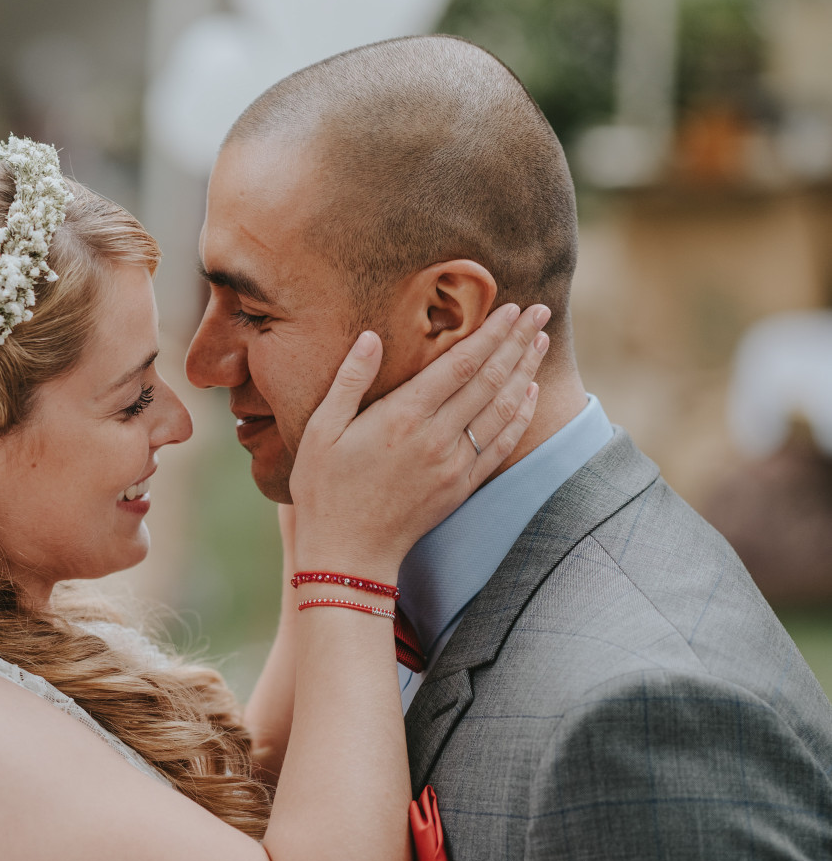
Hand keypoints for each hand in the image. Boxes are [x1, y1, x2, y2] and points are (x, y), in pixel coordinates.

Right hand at [288, 303, 549, 579]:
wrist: (348, 552)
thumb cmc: (324, 488)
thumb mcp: (322, 429)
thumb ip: (349, 380)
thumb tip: (371, 337)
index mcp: (402, 417)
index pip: (460, 364)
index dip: (489, 333)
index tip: (511, 309)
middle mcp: (436, 437)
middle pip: (489, 379)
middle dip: (517, 342)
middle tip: (539, 313)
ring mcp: (454, 464)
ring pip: (502, 408)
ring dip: (524, 372)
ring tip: (538, 343)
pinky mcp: (462, 486)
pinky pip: (501, 445)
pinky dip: (519, 416)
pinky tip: (529, 394)